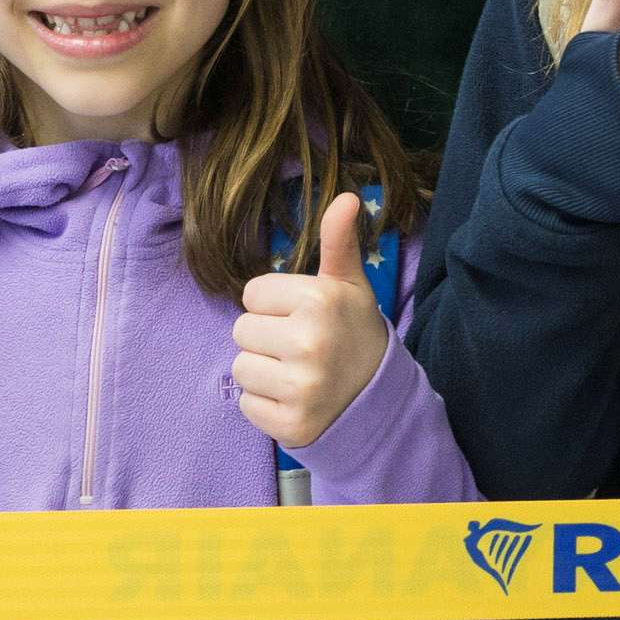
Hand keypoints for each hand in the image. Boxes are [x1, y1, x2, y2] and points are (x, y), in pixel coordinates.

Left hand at [233, 196, 395, 450]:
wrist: (379, 400)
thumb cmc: (353, 333)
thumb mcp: (350, 285)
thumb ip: (339, 241)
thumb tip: (347, 195)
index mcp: (321, 299)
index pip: (252, 294)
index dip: (274, 305)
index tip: (303, 317)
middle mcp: (310, 341)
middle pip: (241, 330)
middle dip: (266, 338)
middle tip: (300, 348)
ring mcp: (300, 387)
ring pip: (240, 368)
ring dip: (262, 372)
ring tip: (296, 373)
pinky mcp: (290, 424)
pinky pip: (246, 404)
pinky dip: (265, 405)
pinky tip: (294, 400)